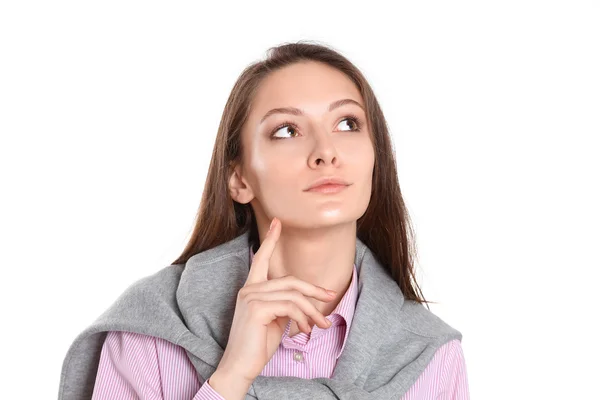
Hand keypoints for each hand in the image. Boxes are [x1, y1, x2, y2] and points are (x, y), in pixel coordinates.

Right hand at [215, 217, 336, 382]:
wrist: (240, 367)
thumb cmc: (258, 345)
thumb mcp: (276, 319)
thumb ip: (285, 304)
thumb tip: (307, 301)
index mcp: (251, 288)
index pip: (260, 258)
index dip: (270, 240)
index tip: (278, 222)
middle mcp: (249, 289)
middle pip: (290, 280)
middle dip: (313, 289)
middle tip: (330, 297)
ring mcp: (251, 297)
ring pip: (294, 295)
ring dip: (312, 312)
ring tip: (320, 326)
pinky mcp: (257, 308)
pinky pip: (290, 307)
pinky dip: (303, 318)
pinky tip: (304, 331)